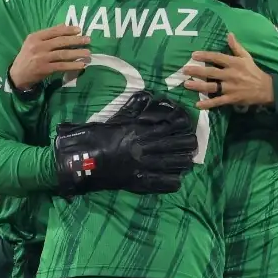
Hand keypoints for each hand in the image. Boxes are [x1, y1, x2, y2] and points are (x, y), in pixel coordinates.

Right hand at [10, 24, 90, 89]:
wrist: (18, 74)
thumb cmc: (28, 55)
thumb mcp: (34, 42)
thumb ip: (48, 34)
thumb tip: (64, 25)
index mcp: (35, 37)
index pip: (54, 31)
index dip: (68, 30)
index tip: (79, 29)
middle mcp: (38, 46)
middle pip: (60, 42)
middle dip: (76, 40)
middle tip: (88, 40)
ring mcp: (41, 58)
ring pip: (63, 54)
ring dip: (77, 53)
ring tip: (88, 52)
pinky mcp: (44, 69)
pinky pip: (61, 66)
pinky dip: (72, 65)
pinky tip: (81, 65)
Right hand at [54, 91, 196, 194]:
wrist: (85, 158)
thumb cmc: (101, 135)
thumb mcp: (118, 117)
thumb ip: (134, 107)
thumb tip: (148, 95)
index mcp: (143, 130)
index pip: (172, 126)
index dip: (183, 126)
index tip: (186, 126)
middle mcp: (147, 147)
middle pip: (177, 145)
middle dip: (188, 144)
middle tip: (191, 144)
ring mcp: (145, 165)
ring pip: (173, 163)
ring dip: (183, 162)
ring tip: (188, 161)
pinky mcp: (140, 181)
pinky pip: (162, 183)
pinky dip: (172, 181)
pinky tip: (177, 180)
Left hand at [182, 33, 273, 109]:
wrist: (266, 89)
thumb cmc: (254, 71)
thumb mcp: (247, 56)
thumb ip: (236, 46)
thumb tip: (229, 34)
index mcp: (234, 63)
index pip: (217, 58)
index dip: (205, 56)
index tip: (194, 55)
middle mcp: (230, 75)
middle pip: (211, 72)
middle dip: (197, 71)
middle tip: (184, 70)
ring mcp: (230, 88)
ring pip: (211, 87)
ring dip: (198, 86)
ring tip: (187, 84)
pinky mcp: (231, 98)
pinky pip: (217, 101)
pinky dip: (208, 103)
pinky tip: (198, 105)